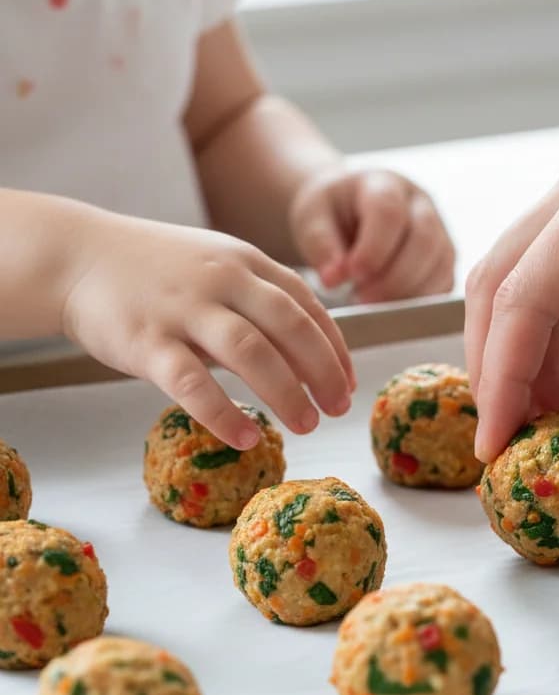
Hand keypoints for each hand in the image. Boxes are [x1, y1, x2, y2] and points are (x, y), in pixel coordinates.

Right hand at [61, 213, 354, 448]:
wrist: (74, 256)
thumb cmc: (156, 271)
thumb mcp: (217, 265)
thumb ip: (260, 298)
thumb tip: (311, 353)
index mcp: (245, 262)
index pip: (307, 304)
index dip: (335, 347)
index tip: (348, 384)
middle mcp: (222, 279)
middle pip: (291, 327)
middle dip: (323, 372)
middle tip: (338, 409)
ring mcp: (184, 308)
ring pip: (251, 353)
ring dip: (287, 393)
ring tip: (307, 426)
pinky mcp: (146, 340)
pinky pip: (192, 383)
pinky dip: (223, 413)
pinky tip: (246, 438)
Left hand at [289, 166, 454, 301]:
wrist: (349, 211)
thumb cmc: (331, 213)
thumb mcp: (312, 218)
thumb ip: (321, 245)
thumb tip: (333, 278)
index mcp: (385, 185)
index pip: (390, 213)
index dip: (373, 250)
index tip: (351, 275)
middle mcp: (420, 204)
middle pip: (424, 240)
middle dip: (394, 277)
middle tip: (362, 298)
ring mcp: (439, 231)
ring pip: (440, 265)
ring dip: (408, 293)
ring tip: (372, 302)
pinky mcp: (444, 259)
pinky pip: (444, 284)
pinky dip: (420, 301)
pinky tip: (391, 305)